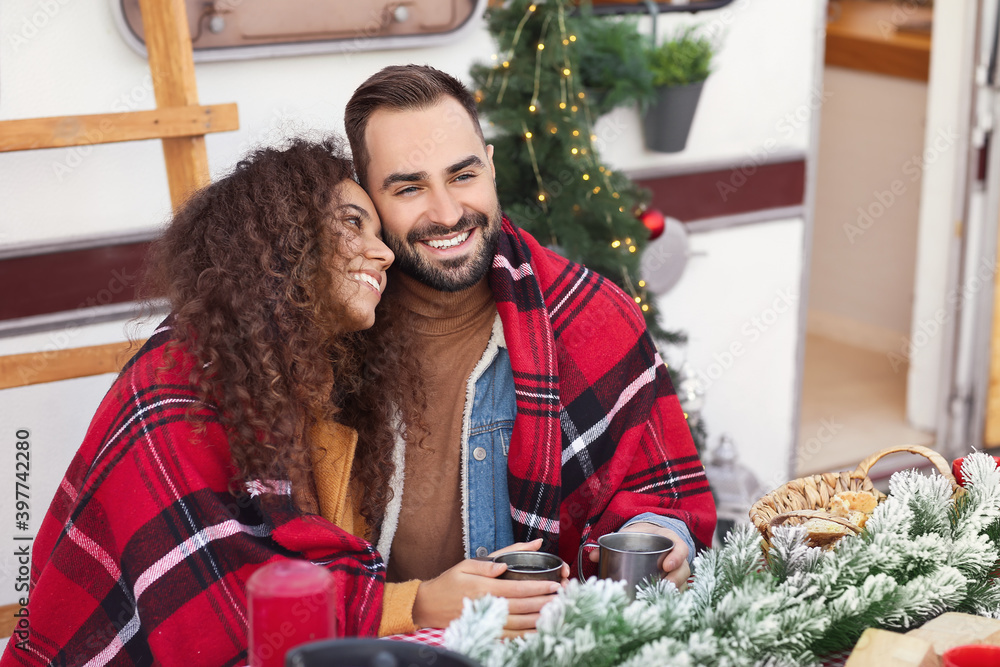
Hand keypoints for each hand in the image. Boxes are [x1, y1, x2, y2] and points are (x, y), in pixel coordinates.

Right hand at [412, 538, 562, 631]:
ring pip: (520, 623)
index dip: (538, 587)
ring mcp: (487, 621)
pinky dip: (526, 634)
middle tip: (562, 597)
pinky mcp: (486, 631)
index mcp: (485, 587)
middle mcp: (488, 605)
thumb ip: (488, 562)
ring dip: (540, 618)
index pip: (518, 588)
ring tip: (557, 612)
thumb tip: (506, 561)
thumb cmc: (448, 583)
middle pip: (523, 606)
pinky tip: (539, 630)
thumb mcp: (466, 565)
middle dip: (545, 602)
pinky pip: (511, 636)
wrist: (429, 606)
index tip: (554, 585)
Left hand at [588, 523, 690, 588]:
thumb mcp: (629, 534)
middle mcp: (677, 555)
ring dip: (674, 591)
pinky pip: (678, 590)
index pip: (680, 548)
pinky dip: (672, 597)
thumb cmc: (638, 535)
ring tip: (662, 597)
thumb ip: (612, 542)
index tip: (666, 566)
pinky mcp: (673, 580)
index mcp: (669, 540)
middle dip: (676, 578)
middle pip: (684, 568)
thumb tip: (592, 556)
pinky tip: (662, 604)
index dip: (676, 557)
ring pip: (683, 582)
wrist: (646, 535)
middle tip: (665, 586)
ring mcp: (677, 569)